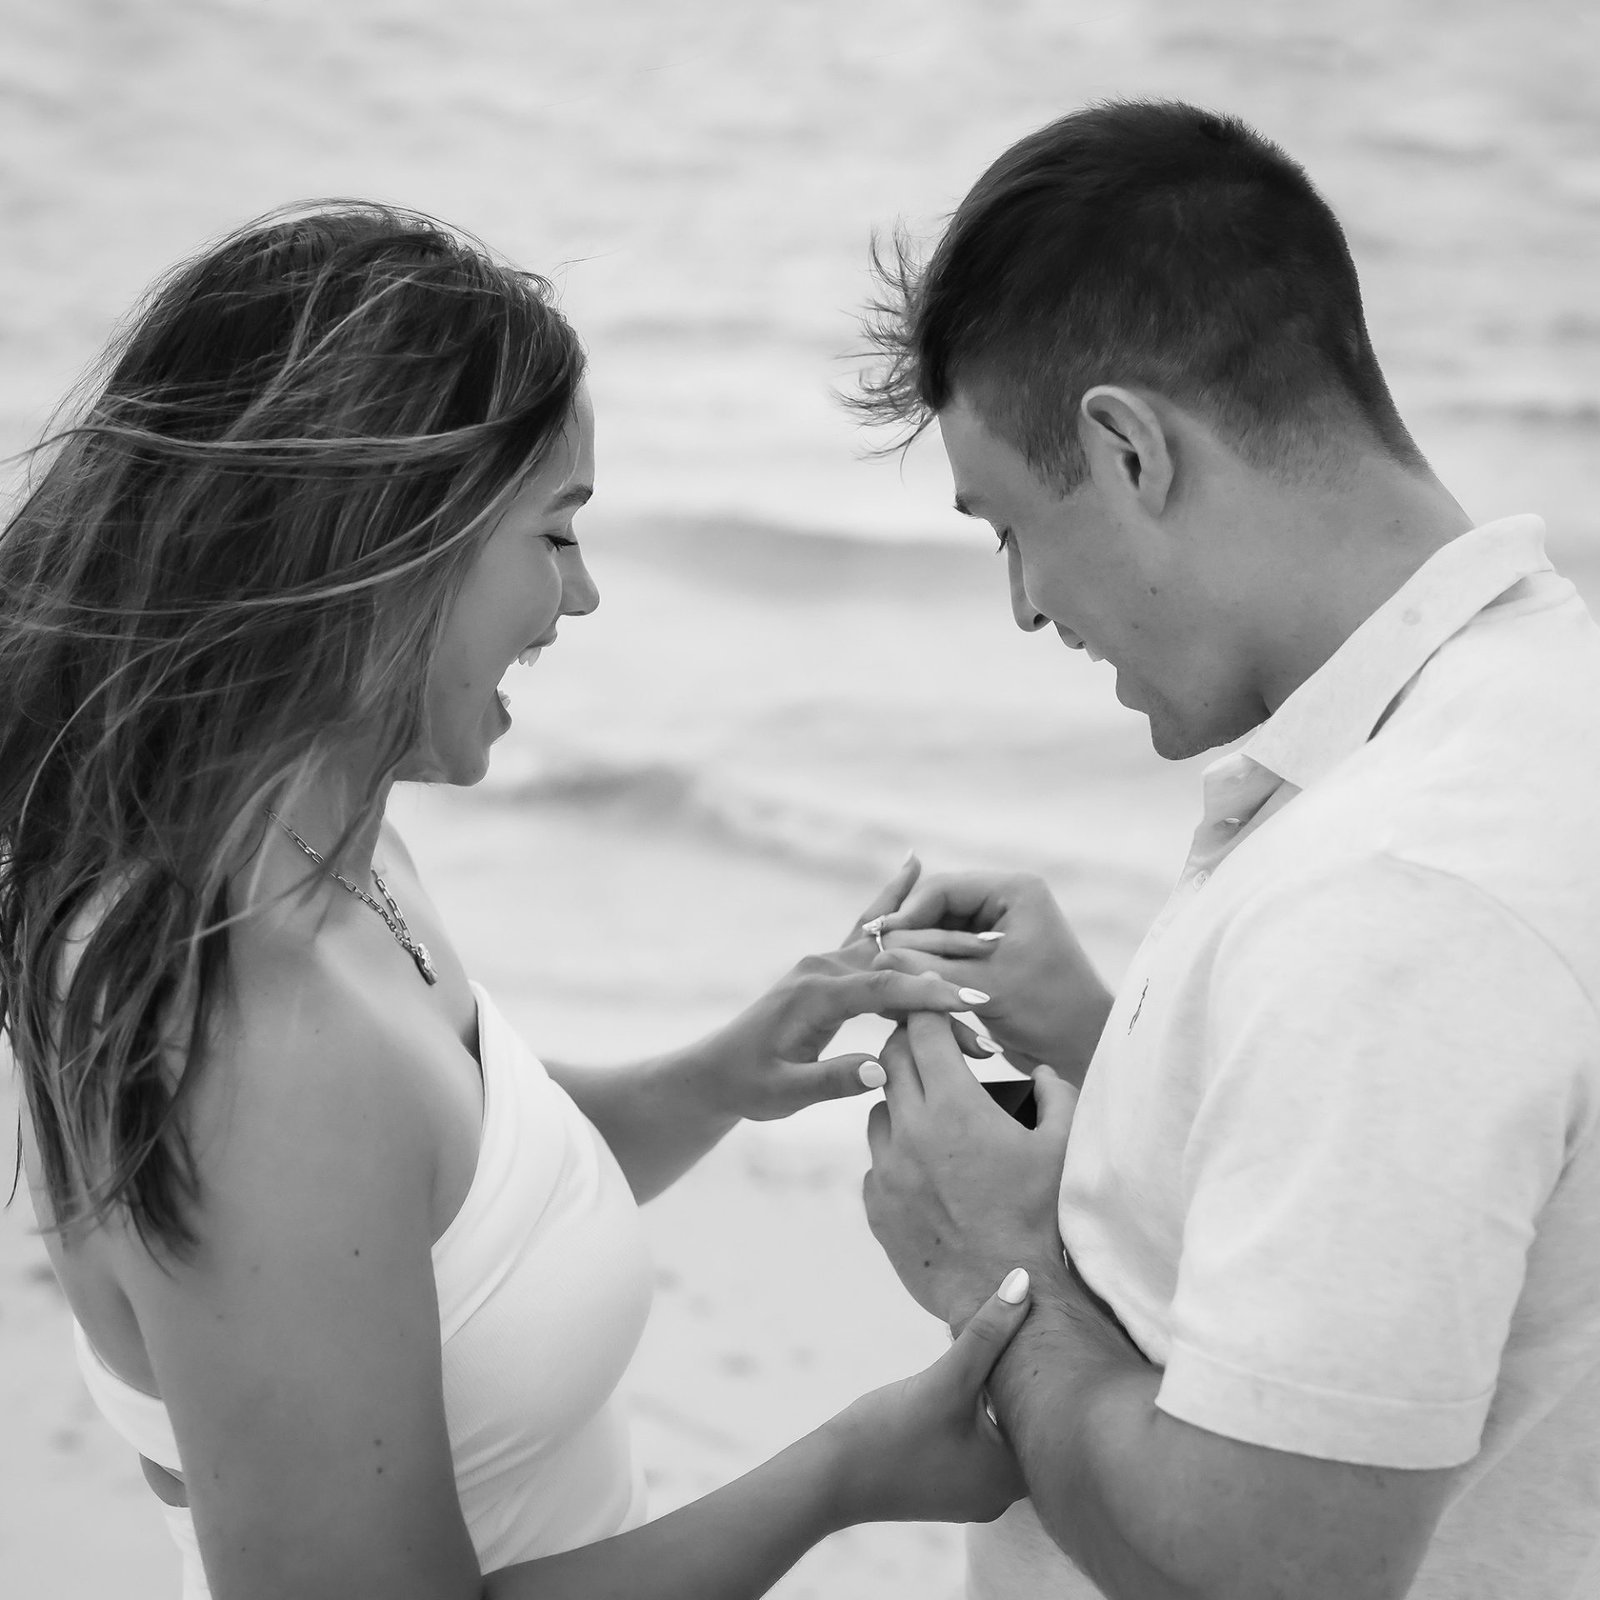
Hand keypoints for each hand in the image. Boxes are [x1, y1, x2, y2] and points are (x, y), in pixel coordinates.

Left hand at [688, 857, 998, 1122]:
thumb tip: (883, 1069)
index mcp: (814, 995)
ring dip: (938, 941)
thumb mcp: (784, 1094)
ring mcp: (825, 960)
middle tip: (998, 972)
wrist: (717, 1071)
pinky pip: (869, 928)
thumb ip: (830, 1081)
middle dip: (949, 968)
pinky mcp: (829, 964)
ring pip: (891, 943)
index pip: (882, 988)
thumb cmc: (749, 1086)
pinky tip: (914, 865)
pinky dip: (894, 899)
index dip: (928, 994)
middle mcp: (822, 967)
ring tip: (988, 931)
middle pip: (897, 959)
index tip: (972, 1002)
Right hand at [823, 1272, 1032, 1525]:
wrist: (831, 1478)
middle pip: (1026, 1424)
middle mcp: (1001, 1494)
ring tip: (997, 1350)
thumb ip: (987, 1331)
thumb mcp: (946, 1377)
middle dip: (1023, 1378)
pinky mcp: (949, 1487)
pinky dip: (979, 1413)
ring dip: (999, 1395)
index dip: (1051, 1368)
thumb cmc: (891, 1433)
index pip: (1051, 1416)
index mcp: (1012, 1475)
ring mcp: (974, 1495)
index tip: (1050, 1328)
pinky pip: (979, 1444)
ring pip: (1002, 1433)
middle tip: (1026, 1329)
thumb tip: (1023, 1282)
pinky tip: (967, 1383)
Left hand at [864, 1012, 1075, 1324]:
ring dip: (902, 1102)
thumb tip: (1041, 1070)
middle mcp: (911, 1130)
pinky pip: (875, 1160)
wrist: (1002, 1290)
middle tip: (935, 1054)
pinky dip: (896, 1154)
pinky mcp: (875, 1204)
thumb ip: (1057, 1094)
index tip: (942, 1015)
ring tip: (935, 1119)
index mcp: (955, 1106)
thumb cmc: (1041, 1219)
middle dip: (911, 1046)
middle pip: (891, 1059)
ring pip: (878, 1109)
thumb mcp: (1061, 1147)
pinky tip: (927, 1170)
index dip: (931, 1013)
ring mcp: (887, 1168)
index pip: (923, 1030)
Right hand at [872, 869, 1113, 1082]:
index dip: (907, 916)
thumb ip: (930, 968)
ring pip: (935, 933)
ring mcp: (994, 927)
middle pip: (935, 910)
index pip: (942, 890)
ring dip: (917, 958)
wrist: (1082, 1048)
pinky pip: (945, 954)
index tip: (878, 943)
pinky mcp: (987, 953)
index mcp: (1013, 891)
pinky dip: (929, 971)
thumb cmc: (1048, 1012)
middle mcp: (1003, 901)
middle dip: (910, 939)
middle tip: (877, 966)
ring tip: (890, 981)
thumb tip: (875, 955)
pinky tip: (908, 991)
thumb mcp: (984, 986)